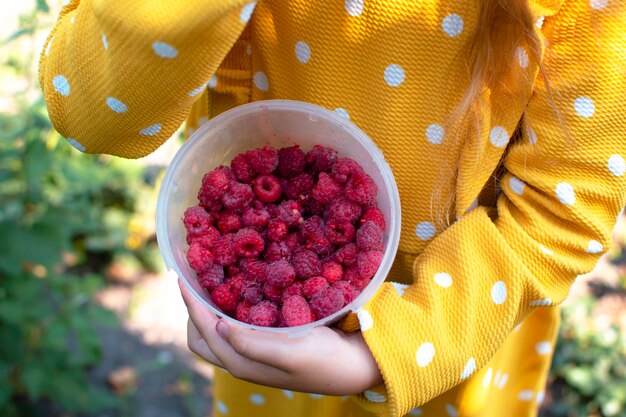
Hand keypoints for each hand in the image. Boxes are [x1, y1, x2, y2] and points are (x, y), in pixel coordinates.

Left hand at [179, 279, 383, 394]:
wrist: (355, 365)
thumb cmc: (324, 359)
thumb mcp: (291, 352)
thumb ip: (253, 343)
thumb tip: (218, 327)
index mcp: (243, 363)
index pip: (204, 330)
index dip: (191, 303)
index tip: (183, 276)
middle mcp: (244, 358)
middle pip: (202, 336)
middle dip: (194, 308)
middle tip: (198, 278)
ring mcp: (255, 351)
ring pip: (218, 331)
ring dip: (211, 306)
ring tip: (216, 279)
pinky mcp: (269, 342)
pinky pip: (238, 324)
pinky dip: (231, 306)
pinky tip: (243, 287)